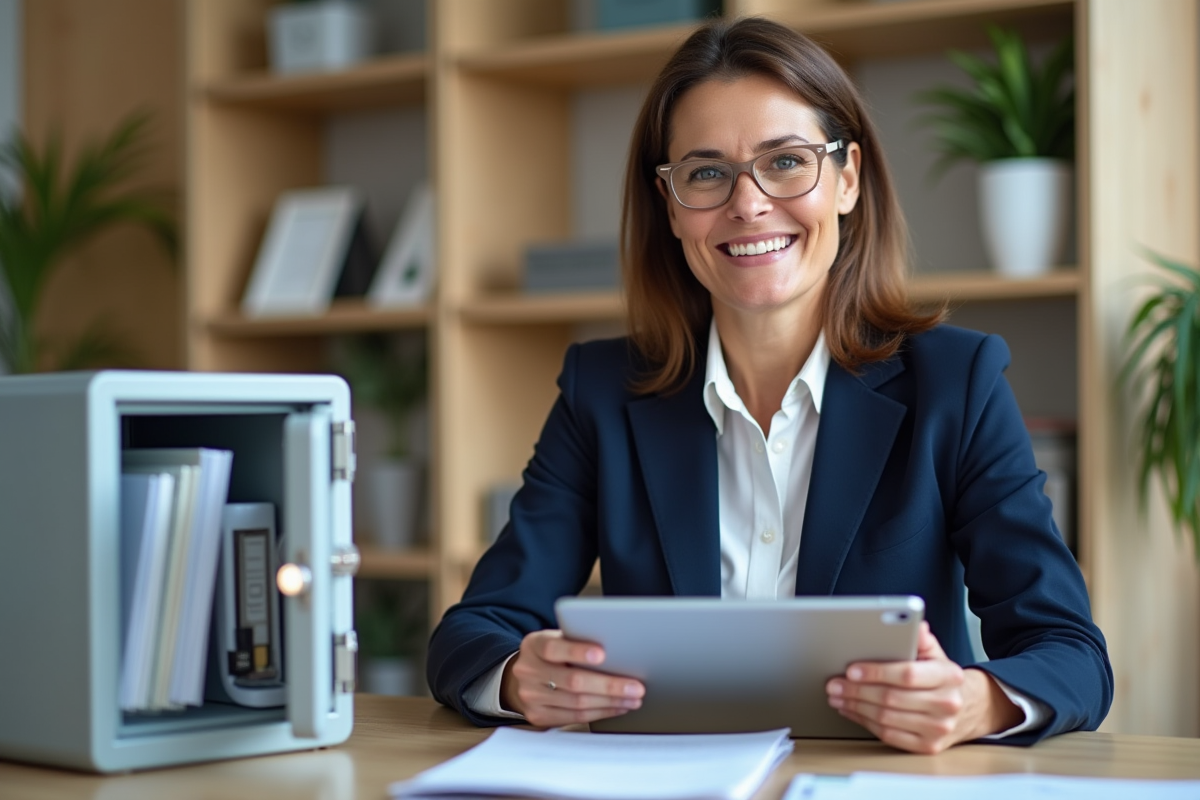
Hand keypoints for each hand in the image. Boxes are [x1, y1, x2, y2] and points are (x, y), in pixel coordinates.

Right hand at [500, 629, 644, 726]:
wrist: (523, 678)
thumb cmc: (551, 655)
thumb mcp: (556, 640)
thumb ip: (576, 642)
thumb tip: (617, 649)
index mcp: (533, 645)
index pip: (553, 648)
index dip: (577, 651)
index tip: (602, 654)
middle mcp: (528, 671)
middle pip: (572, 681)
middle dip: (609, 685)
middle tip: (636, 686)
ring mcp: (531, 696)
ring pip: (577, 702)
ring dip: (611, 702)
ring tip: (633, 698)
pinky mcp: (538, 715)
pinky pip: (575, 717)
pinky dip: (601, 712)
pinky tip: (617, 707)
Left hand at [824, 621, 1022, 753]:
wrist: (966, 709)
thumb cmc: (940, 678)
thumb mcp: (935, 654)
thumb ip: (921, 639)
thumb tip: (917, 625)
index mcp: (949, 676)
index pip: (908, 674)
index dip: (876, 672)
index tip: (851, 669)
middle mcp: (947, 704)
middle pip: (892, 698)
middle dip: (856, 690)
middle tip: (834, 684)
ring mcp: (939, 728)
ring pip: (887, 718)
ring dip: (856, 707)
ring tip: (838, 697)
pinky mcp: (928, 746)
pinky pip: (889, 736)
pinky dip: (865, 723)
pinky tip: (852, 711)